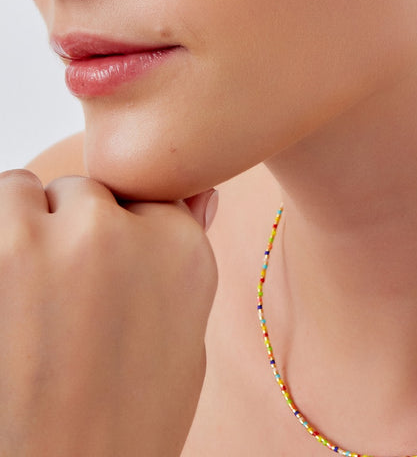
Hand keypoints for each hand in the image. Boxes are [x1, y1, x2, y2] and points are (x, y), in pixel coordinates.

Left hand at [0, 170, 217, 456]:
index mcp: (180, 247)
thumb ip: (185, 254)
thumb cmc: (128, 422)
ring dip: (21, 229)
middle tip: (62, 299)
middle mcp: (116, 231)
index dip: (124, 237)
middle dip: (72, 228)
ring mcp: (43, 241)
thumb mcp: (185, 340)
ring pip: (20, 191)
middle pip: (83, 191)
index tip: (110, 282)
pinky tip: (6, 306)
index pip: (143, 198)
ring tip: (23, 298)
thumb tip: (200, 194)